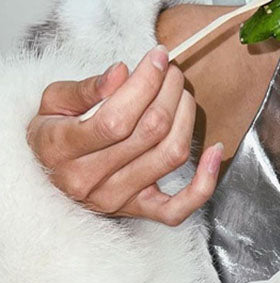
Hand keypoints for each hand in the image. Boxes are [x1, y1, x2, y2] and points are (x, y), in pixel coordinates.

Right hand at [27, 46, 222, 225]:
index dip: (144, 85)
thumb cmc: (53, 136)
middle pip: (149, 133)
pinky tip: (215, 153)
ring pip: (169, 157)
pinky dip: (204, 183)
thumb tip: (121, 73)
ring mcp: (117, 200)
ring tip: (182, 96)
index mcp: (63, 149)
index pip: (116, 119)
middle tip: (171, 72)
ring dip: (185, 119)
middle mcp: (90, 180)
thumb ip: (85, 89)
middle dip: (168, 93)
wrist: (49, 177)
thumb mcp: (53, 103)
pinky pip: (178, 209)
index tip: (156, 59)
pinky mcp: (138, 212)